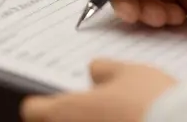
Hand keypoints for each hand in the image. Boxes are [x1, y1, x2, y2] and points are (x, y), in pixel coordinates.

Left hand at [20, 60, 175, 121]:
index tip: (58, 103)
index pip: (33, 110)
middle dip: (70, 120)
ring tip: (117, 119)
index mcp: (65, 112)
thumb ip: (104, 70)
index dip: (44, 105)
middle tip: (93, 113)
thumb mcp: (130, 73)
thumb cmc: (153, 104)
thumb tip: (94, 72)